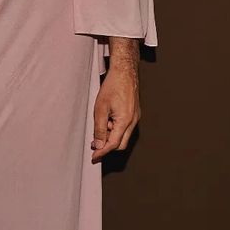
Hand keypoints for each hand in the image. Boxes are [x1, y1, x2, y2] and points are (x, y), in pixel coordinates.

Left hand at [91, 46, 139, 161]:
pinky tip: (107, 120)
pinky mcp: (134, 114)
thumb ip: (99, 129)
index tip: (94, 157)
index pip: (113, 144)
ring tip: (101, 124)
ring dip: (111, 136)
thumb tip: (98, 144)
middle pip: (121, 144)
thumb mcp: (100, 109)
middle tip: (95, 145)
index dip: (102, 152)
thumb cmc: (113, 86)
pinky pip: (125, 127)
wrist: (124, 72)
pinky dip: (115, 128)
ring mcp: (135, 117)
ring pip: (123, 136)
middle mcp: (133, 121)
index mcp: (125, 121)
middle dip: (107, 146)